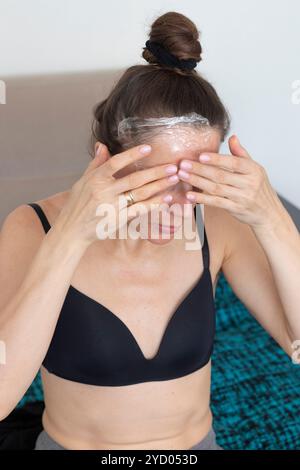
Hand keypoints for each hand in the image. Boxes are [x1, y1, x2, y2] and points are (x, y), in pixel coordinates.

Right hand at [53, 143, 179, 244]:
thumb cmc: (78, 203)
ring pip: (140, 194)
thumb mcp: (83, 181)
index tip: (148, 148)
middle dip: (155, 172)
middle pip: (134, 179)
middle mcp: (105, 191)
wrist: (72, 229)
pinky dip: (153, 204)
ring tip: (174, 179)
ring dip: (159, 186)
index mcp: (96, 179)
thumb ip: (96, 163)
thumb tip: (102, 145)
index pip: (116, 163)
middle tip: (173, 166)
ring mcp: (112, 206)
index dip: (132, 155)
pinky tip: (165, 199)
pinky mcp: (118, 219)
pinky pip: (139, 210)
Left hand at [177, 135, 283, 228]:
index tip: (200, 155)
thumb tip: (232, 137)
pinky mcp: (235, 209)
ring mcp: (242, 197)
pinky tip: (189, 195)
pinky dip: (202, 198)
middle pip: (221, 175)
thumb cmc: (259, 189)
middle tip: (183, 164)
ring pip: (216, 188)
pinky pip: (216, 203)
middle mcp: (249, 183)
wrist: (269, 213)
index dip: (216, 159)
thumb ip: (241, 154)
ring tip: (182, 176)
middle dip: (199, 169)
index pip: (233, 162)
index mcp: (253, 170)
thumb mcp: (255, 169)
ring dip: (197, 182)